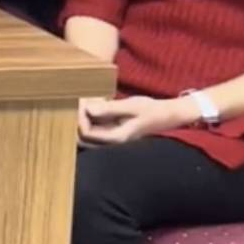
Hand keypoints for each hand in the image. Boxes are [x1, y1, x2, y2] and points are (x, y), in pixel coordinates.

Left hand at [79, 95, 198, 145]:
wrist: (166, 116)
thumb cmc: (151, 110)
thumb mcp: (132, 106)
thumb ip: (110, 108)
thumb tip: (89, 109)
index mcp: (116, 138)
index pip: (86, 133)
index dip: (79, 118)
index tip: (82, 101)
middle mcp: (111, 142)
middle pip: (82, 137)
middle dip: (76, 119)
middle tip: (79, 101)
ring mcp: (111, 138)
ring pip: (86, 134)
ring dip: (82, 119)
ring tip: (85, 101)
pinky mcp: (111, 132)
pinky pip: (94, 128)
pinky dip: (89, 118)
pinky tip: (93, 105)